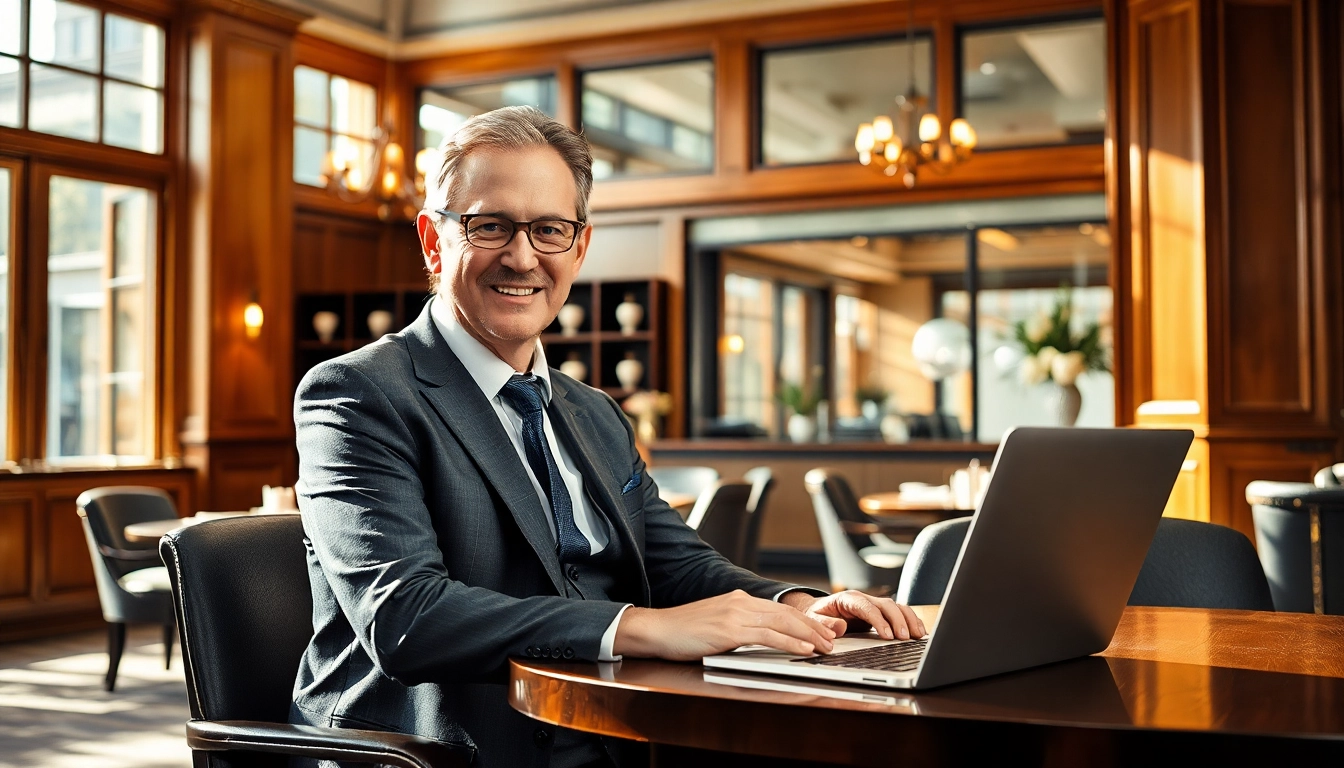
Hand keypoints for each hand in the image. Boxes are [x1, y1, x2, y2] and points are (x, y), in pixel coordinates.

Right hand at [614, 590, 836, 660]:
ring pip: (782, 622)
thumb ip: (739, 628)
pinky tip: (804, 649)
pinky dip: (790, 642)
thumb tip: (761, 639)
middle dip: (814, 627)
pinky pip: (768, 635)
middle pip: (787, 613)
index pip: (780, 609)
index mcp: (738, 600)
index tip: (823, 630)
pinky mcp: (729, 629)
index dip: (805, 620)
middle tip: (833, 639)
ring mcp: (735, 614)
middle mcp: (740, 602)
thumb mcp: (716, 625)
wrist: (656, 629)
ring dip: (809, 635)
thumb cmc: (682, 631)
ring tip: (826, 647)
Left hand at [781, 590, 926, 642]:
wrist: (820, 610)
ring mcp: (874, 604)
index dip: (879, 621)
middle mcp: (864, 599)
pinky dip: (911, 621)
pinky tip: (919, 631)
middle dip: (898, 621)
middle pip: (886, 605)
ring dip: (909, 620)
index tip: (887, 635)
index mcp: (848, 599)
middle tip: (904, 638)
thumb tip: (840, 627)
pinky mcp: (881, 613)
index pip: (867, 607)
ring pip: (897, 607)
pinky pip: (900, 613)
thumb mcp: (814, 619)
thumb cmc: (818, 615)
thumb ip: (825, 623)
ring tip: (917, 635)